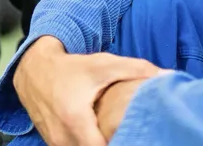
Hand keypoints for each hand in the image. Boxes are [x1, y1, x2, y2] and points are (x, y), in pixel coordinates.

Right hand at [14, 36, 163, 145]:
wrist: (34, 70)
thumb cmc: (72, 68)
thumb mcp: (103, 65)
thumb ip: (136, 70)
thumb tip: (169, 76)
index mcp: (75, 120)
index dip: (120, 145)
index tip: (134, 139)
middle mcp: (62, 137)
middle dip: (112, 145)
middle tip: (130, 138)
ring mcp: (55, 144)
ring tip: (119, 138)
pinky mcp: (53, 145)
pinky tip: (103, 138)